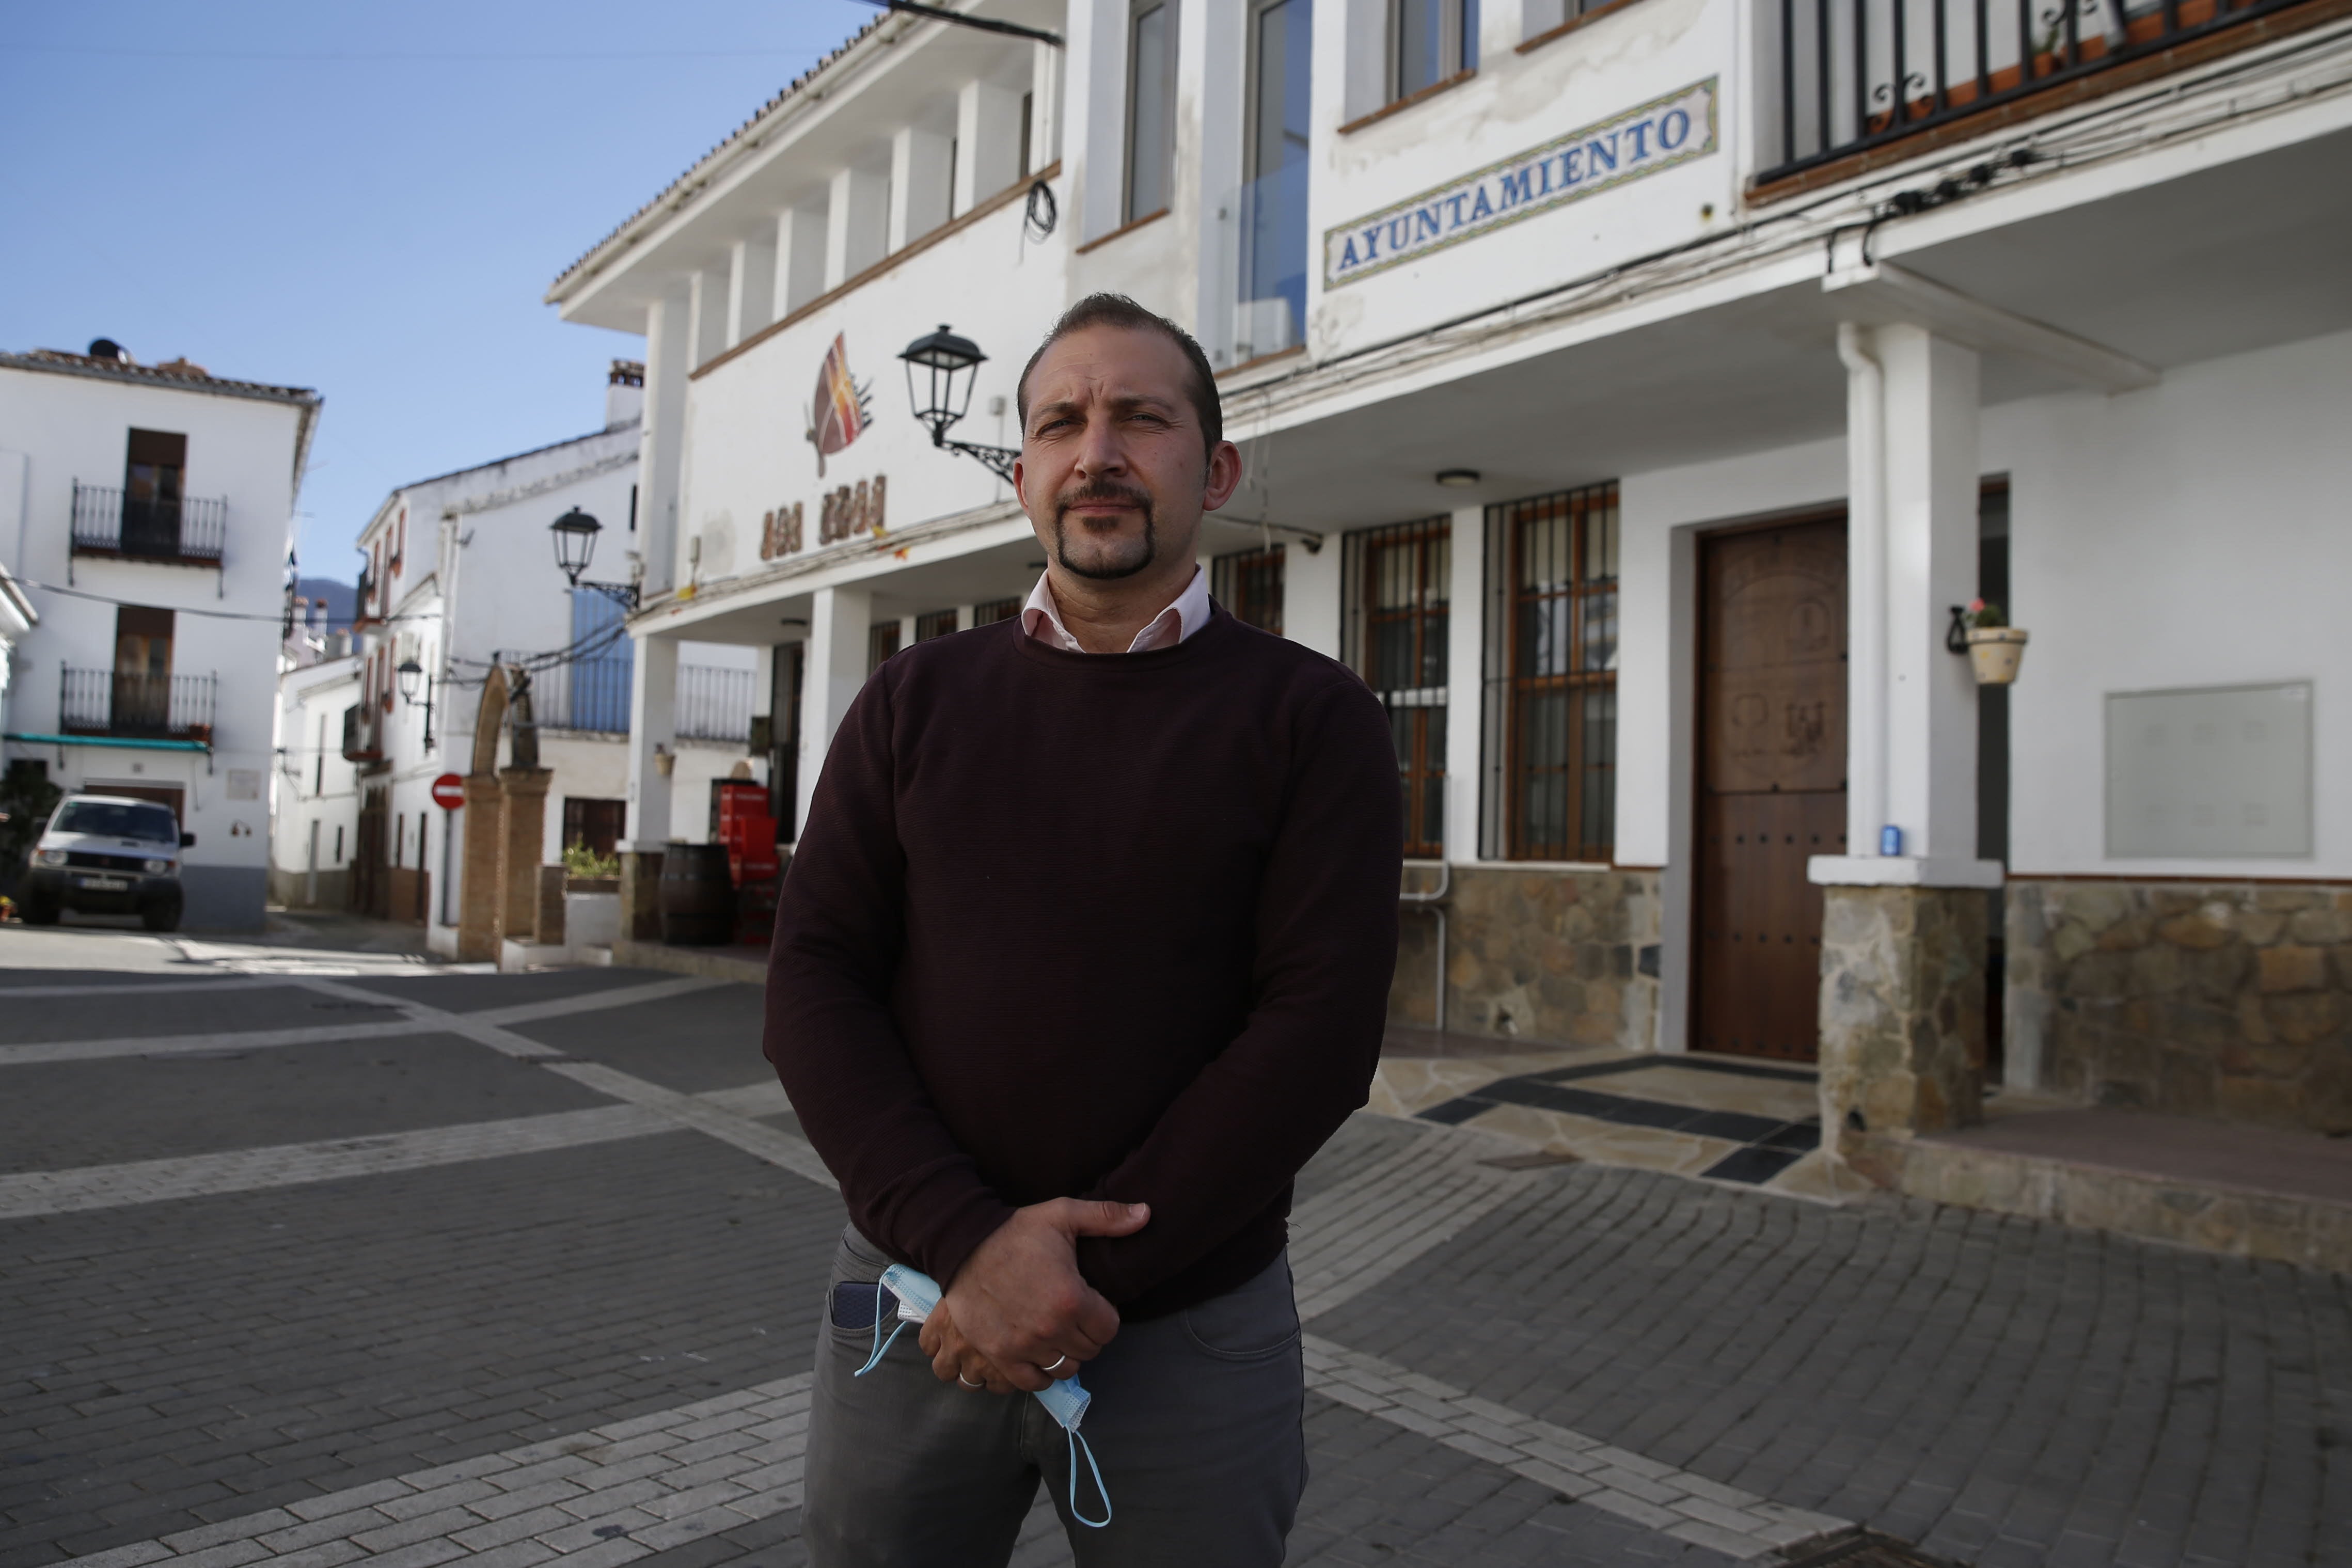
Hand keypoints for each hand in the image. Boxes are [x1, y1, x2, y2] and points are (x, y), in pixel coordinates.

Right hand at [939, 1197, 1149, 1392]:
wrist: (961, 1246)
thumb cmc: (1014, 1231)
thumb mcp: (1062, 1215)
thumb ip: (1107, 1217)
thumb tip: (1147, 1214)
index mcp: (1071, 1298)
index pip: (1109, 1329)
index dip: (1104, 1316)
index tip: (1092, 1304)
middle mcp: (1050, 1328)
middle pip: (1089, 1351)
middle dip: (1086, 1335)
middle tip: (1074, 1317)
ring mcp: (1024, 1346)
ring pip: (1064, 1369)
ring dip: (1065, 1354)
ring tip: (1056, 1334)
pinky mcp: (999, 1355)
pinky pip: (1032, 1382)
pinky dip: (1039, 1373)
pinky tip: (1038, 1354)